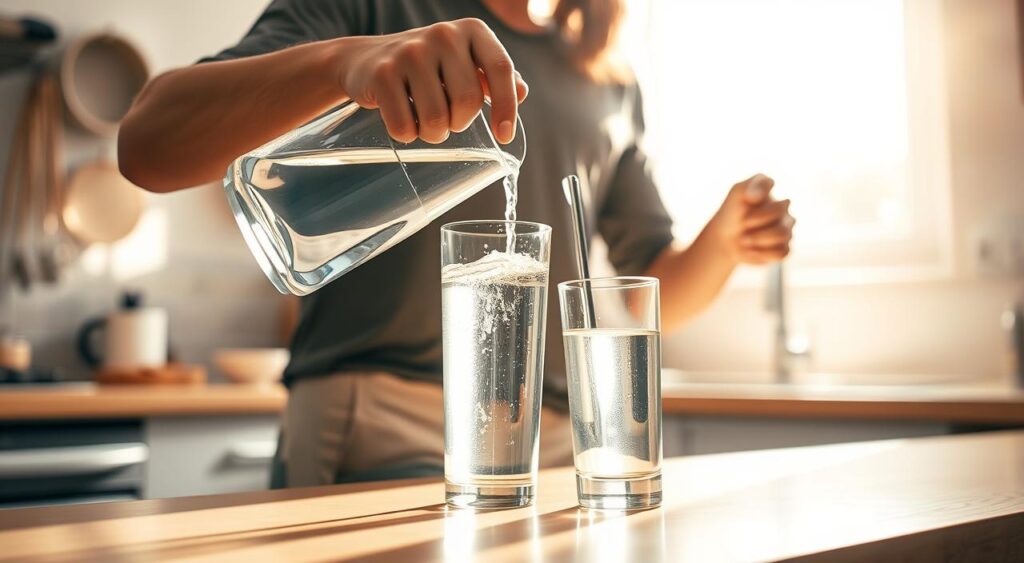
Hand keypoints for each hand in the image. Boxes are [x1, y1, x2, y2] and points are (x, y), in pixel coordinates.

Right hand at [333, 19, 528, 144]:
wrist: (364, 59)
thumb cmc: (427, 67)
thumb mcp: (463, 62)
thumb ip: (493, 75)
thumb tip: (521, 92)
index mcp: (471, 30)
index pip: (501, 69)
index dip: (507, 107)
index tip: (505, 135)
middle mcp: (443, 34)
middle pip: (468, 101)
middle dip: (460, 124)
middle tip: (449, 123)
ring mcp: (410, 52)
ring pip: (435, 119)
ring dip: (433, 134)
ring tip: (424, 123)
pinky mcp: (382, 73)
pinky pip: (404, 126)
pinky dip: (406, 135)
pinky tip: (403, 120)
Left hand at [706, 173, 794, 264]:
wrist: (725, 240)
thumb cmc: (732, 214)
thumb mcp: (735, 195)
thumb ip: (746, 188)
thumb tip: (755, 196)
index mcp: (769, 189)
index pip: (769, 184)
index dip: (756, 196)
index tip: (746, 200)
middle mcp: (783, 207)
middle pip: (779, 211)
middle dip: (755, 220)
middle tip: (742, 223)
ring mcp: (786, 228)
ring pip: (782, 234)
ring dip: (758, 239)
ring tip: (744, 239)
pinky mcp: (784, 247)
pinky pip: (781, 252)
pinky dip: (762, 253)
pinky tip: (752, 249)